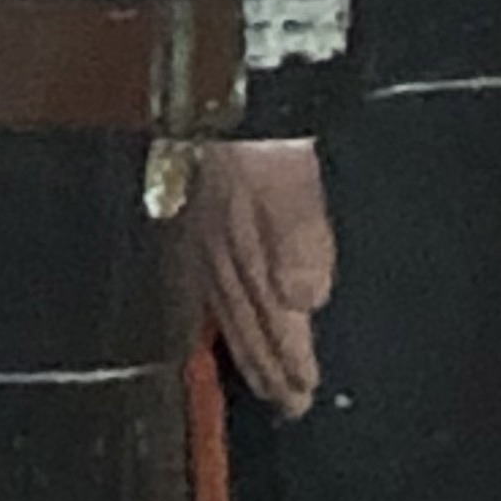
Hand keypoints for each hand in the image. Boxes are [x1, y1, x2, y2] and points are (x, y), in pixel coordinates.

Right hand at [190, 138, 337, 416]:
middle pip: (248, 326)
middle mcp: (220, 257)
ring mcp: (203, 241)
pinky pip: (208, 288)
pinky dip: (219, 317)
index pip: (273, 321)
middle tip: (287, 406)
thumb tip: (305, 301)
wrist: (222, 94)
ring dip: (246, 350)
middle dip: (268, 369)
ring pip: (228, 312)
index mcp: (247, 253)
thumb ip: (299, 242)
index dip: (288, 360)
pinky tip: (219, 320)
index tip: (302, 397)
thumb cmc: (264, 139)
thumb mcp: (293, 186)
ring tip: (261, 380)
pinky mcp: (195, 222)